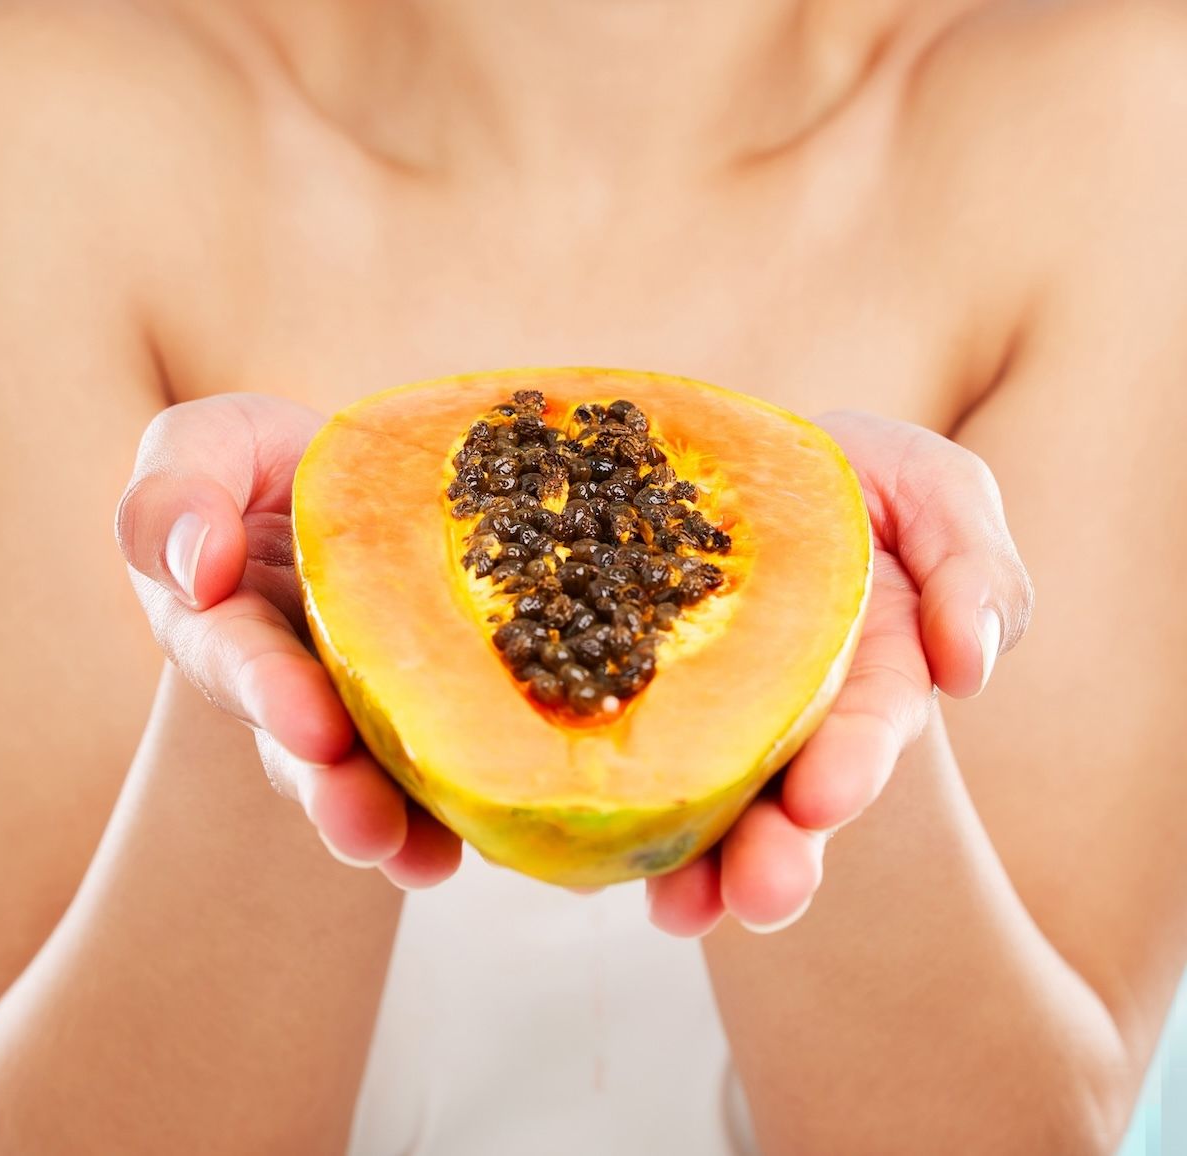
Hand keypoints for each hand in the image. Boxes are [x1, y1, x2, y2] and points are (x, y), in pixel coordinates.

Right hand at [115, 393, 461, 887]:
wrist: (352, 478)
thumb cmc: (266, 465)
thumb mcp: (208, 447)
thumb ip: (175, 496)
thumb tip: (200, 567)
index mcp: (226, 622)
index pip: (240, 660)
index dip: (271, 693)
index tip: (310, 727)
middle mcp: (291, 683)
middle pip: (304, 748)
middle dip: (332, 790)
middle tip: (364, 826)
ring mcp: (358, 706)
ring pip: (370, 774)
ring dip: (396, 821)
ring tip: (424, 860)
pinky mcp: (424, 711)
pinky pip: (440, 765)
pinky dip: (460, 807)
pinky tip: (495, 844)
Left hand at [645, 411, 1033, 936]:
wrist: (744, 456)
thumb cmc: (855, 479)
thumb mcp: (937, 494)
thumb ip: (976, 572)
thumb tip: (967, 670)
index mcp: (868, 679)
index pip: (867, 734)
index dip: (852, 767)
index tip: (824, 796)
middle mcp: (788, 719)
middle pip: (787, 802)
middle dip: (778, 854)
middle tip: (761, 891)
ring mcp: (711, 720)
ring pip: (704, 807)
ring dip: (694, 866)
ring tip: (677, 908)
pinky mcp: (633, 701)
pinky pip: (620, 762)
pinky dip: (605, 813)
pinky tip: (580, 861)